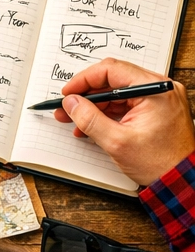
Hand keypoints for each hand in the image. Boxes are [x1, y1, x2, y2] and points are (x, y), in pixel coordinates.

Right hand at [54, 58, 194, 185]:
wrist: (183, 182)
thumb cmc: (162, 164)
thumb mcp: (117, 142)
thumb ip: (89, 119)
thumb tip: (71, 103)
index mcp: (156, 90)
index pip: (111, 70)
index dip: (84, 80)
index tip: (68, 92)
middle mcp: (160, 88)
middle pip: (113, 79)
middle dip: (87, 95)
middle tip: (68, 106)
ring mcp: (160, 98)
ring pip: (117, 92)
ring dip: (95, 105)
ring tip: (76, 119)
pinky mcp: (157, 108)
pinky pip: (127, 103)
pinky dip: (108, 112)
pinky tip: (93, 124)